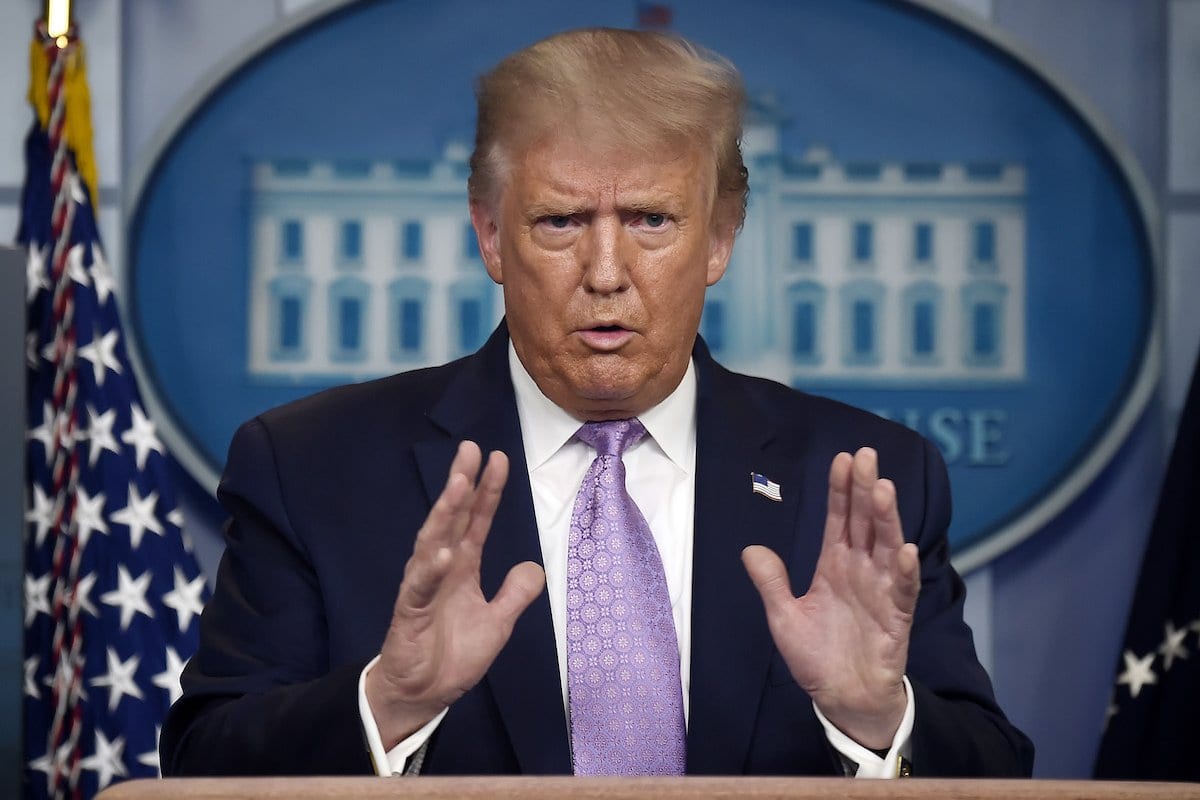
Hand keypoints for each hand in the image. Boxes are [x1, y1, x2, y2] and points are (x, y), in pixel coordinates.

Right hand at [365, 441, 545, 748]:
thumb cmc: (454, 654)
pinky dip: (431, 569)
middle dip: (461, 483)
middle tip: (470, 450)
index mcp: (463, 566)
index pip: (476, 520)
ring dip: (445, 513)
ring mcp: (423, 586)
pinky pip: (419, 586)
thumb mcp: (498, 623)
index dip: (487, 490)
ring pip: (433, 541)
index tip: (498, 458)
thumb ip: (515, 594)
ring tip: (459, 485)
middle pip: (453, 518)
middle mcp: (442, 568)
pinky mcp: (409, 612)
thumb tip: (535, 567)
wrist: (423, 694)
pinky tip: (444, 553)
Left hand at [742, 447, 919, 749]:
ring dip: (886, 519)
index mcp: (833, 565)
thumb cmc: (817, 656)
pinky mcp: (896, 619)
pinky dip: (904, 570)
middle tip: (866, 455)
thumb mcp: (784, 618)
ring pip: (886, 547)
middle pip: (864, 522)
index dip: (840, 490)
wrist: (842, 699)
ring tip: (883, 489)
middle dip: (865, 489)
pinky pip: (902, 591)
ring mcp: (881, 591)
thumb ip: (771, 583)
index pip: (839, 520)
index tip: (842, 459)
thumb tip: (750, 549)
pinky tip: (903, 549)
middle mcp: (860, 570)